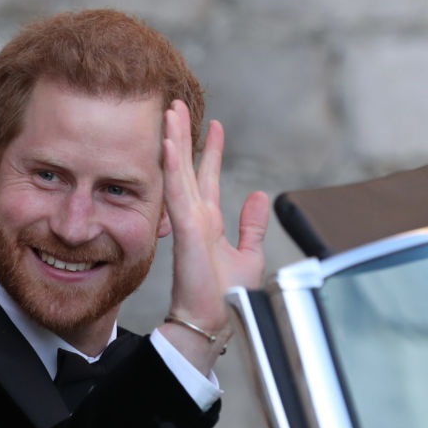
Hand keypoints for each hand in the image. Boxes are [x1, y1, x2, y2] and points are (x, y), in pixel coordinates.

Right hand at [159, 100, 271, 370]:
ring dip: (173, 141)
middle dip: (183, 135)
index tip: (214, 125)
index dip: (210, 150)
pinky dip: (172, 167)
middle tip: (178, 104)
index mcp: (208, 223)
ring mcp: (188, 222)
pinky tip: (168, 144)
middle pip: (187, 167)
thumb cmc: (226, 298)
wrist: (213, 323)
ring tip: (170, 111)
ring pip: (178, 172)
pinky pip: (177, 192)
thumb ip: (252, 225)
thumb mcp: (248, 254)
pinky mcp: (186, 231)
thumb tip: (259, 196)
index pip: (207, 178)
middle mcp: (195, 218)